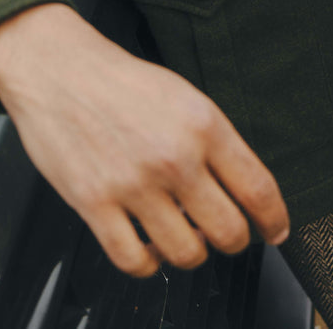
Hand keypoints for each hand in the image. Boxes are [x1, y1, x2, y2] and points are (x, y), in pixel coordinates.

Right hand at [0, 3, 289, 276]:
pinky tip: (145, 245)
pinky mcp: (95, 203)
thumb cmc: (117, 80)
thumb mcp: (182, 94)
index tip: (274, 231)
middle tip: (222, 232)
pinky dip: (147, 263)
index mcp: (202, 124)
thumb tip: (243, 188)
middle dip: (233, 239)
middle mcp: (173, 156)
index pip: (259, 189)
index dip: (274, 220)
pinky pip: (135, 261)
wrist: (57, 68)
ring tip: (180, 234)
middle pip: (229, 232)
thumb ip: (214, 140)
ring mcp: (133, 183)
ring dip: (190, 251)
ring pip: (187, 253)